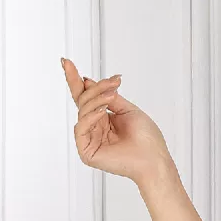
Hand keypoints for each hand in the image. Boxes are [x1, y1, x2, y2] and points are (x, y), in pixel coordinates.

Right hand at [60, 57, 172, 186]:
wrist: (154, 158)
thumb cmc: (147, 138)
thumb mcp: (127, 109)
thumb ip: (107, 96)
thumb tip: (88, 82)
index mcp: (103, 119)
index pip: (85, 98)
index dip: (75, 80)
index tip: (66, 61)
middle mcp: (94, 128)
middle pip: (83, 100)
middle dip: (95, 88)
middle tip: (113, 83)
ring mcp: (89, 140)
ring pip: (83, 111)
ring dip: (97, 100)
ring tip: (112, 96)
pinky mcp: (86, 151)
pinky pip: (82, 127)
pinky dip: (91, 116)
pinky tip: (102, 112)